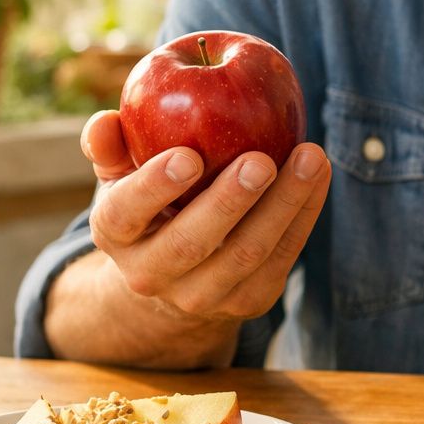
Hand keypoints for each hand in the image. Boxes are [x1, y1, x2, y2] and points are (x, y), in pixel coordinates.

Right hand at [79, 110, 330, 323]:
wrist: (176, 277)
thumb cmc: (149, 205)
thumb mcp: (121, 176)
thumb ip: (110, 146)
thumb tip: (104, 122)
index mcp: (113, 234)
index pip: (125, 213)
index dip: (153, 187)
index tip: (188, 155)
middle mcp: (152, 274)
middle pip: (191, 242)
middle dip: (229, 201)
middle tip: (261, 160)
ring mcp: (202, 295)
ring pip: (246, 253)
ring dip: (283, 205)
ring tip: (310, 158)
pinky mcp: (249, 301)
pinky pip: (282, 258)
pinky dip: (304, 215)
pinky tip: (319, 176)